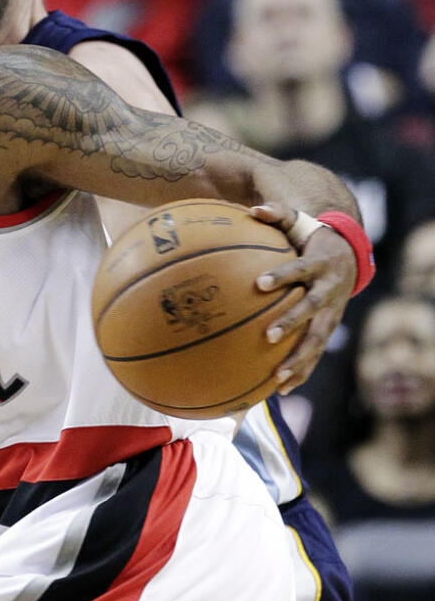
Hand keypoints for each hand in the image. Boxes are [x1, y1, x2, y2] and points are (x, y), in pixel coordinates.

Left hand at [251, 203, 356, 394]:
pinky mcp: (328, 329)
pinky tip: (279, 391)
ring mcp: (331, 314)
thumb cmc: (312, 238)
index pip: (299, 270)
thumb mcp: (299, 222)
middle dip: (290, 324)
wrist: (349, 255)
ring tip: (277, 378)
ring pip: (316, 340)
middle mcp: (328, 292)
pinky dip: (301, 372)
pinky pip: (315, 353)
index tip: (259, 283)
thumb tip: (252, 210)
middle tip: (267, 336)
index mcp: (318, 265)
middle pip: (311, 310)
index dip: (281, 276)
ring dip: (298, 360)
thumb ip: (277, 213)